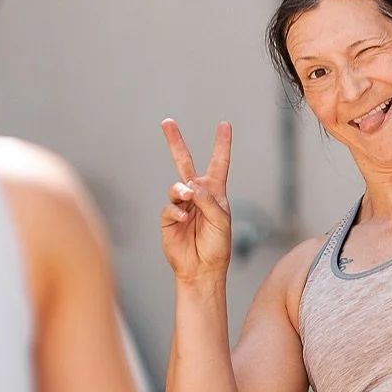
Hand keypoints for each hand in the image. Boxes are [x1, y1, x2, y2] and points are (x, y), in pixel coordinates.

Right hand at [161, 119, 233, 285]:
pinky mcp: (168, 218)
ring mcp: (181, 205)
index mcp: (215, 192)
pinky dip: (175, 211)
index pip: (219, 163)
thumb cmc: (217, 245)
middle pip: (184, 162)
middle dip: (175, 142)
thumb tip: (189, 186)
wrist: (202, 269)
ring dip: (181, 191)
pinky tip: (182, 218)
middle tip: (167, 122)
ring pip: (176, 186)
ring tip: (187, 200)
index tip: (224, 125)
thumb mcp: (221, 220)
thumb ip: (208, 201)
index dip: (222, 144)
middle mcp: (197, 194)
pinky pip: (169, 207)